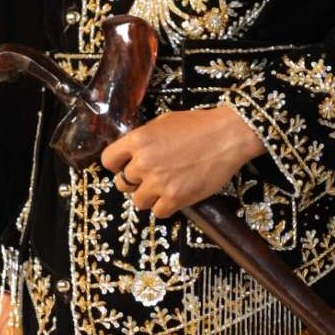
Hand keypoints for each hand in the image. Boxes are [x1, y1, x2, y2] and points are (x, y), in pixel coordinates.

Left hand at [101, 104, 265, 216]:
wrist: (226, 136)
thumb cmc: (198, 125)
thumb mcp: (164, 122)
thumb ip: (145, 138)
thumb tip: (134, 151)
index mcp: (138, 140)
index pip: (108, 160)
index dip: (116, 164)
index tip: (125, 166)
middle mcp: (143, 163)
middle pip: (122, 184)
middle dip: (135, 181)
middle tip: (150, 176)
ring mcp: (158, 182)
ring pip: (138, 201)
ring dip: (149, 196)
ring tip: (164, 186)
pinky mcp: (175, 198)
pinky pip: (158, 212)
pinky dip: (165, 206)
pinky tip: (176, 194)